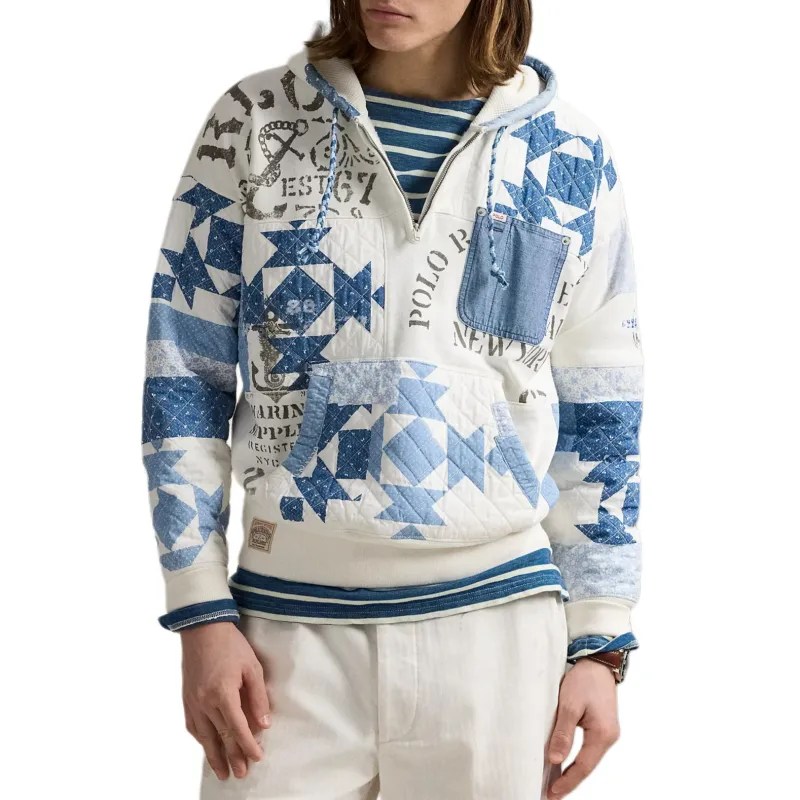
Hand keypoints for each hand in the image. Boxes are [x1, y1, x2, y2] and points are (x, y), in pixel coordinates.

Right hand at [180, 621, 270, 780]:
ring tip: (223, 773)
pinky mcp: (186, 699)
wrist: (202, 628)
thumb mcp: (252, 667)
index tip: (257, 758)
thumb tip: (264, 724)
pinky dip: (202, 740)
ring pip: (205, 736)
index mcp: (223, 693)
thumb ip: (258, 697)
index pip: (237, 728)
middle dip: (232, 757)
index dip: (248, 745)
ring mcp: (193, 702)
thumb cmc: (231, 645)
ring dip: (214, 756)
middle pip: (221, 737)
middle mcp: (205, 702)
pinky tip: (208, 747)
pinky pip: (193, 726)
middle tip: (241, 774)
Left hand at [546, 657, 619, 797]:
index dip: (567, 781)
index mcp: (603, 734)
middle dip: (569, 781)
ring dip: (571, 771)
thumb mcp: (569, 705)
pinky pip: (587, 749)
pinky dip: (575, 758)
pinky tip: (564, 763)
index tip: (552, 792)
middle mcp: (608, 737)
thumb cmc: (585, 679)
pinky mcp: (600, 726)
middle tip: (550, 794)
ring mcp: (606, 732)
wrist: (598, 661)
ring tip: (554, 783)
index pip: (583, 766)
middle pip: (586, 766)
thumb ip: (563, 733)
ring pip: (587, 758)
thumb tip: (555, 759)